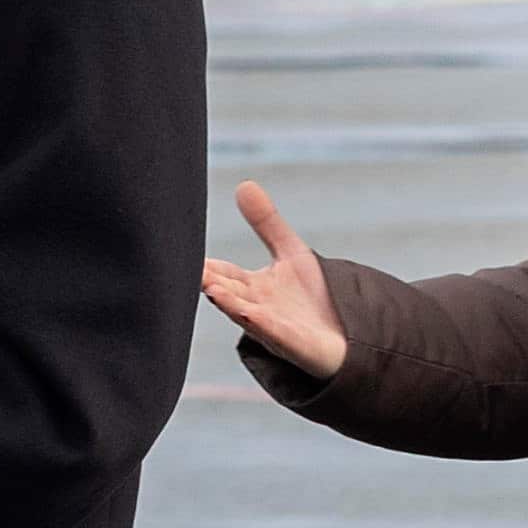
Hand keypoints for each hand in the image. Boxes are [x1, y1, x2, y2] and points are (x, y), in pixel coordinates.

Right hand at [201, 181, 347, 379]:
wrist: (350, 338)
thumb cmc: (316, 299)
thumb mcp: (291, 252)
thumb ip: (266, 223)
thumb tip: (244, 184)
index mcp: (251, 288)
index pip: (220, 273)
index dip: (203, 264)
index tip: (178, 252)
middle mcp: (255, 307)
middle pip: (226, 291)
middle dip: (206, 281)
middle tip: (184, 268)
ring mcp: (272, 327)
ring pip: (243, 313)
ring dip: (228, 303)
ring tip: (210, 288)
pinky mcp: (293, 343)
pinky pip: (274, 333)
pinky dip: (260, 323)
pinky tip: (249, 312)